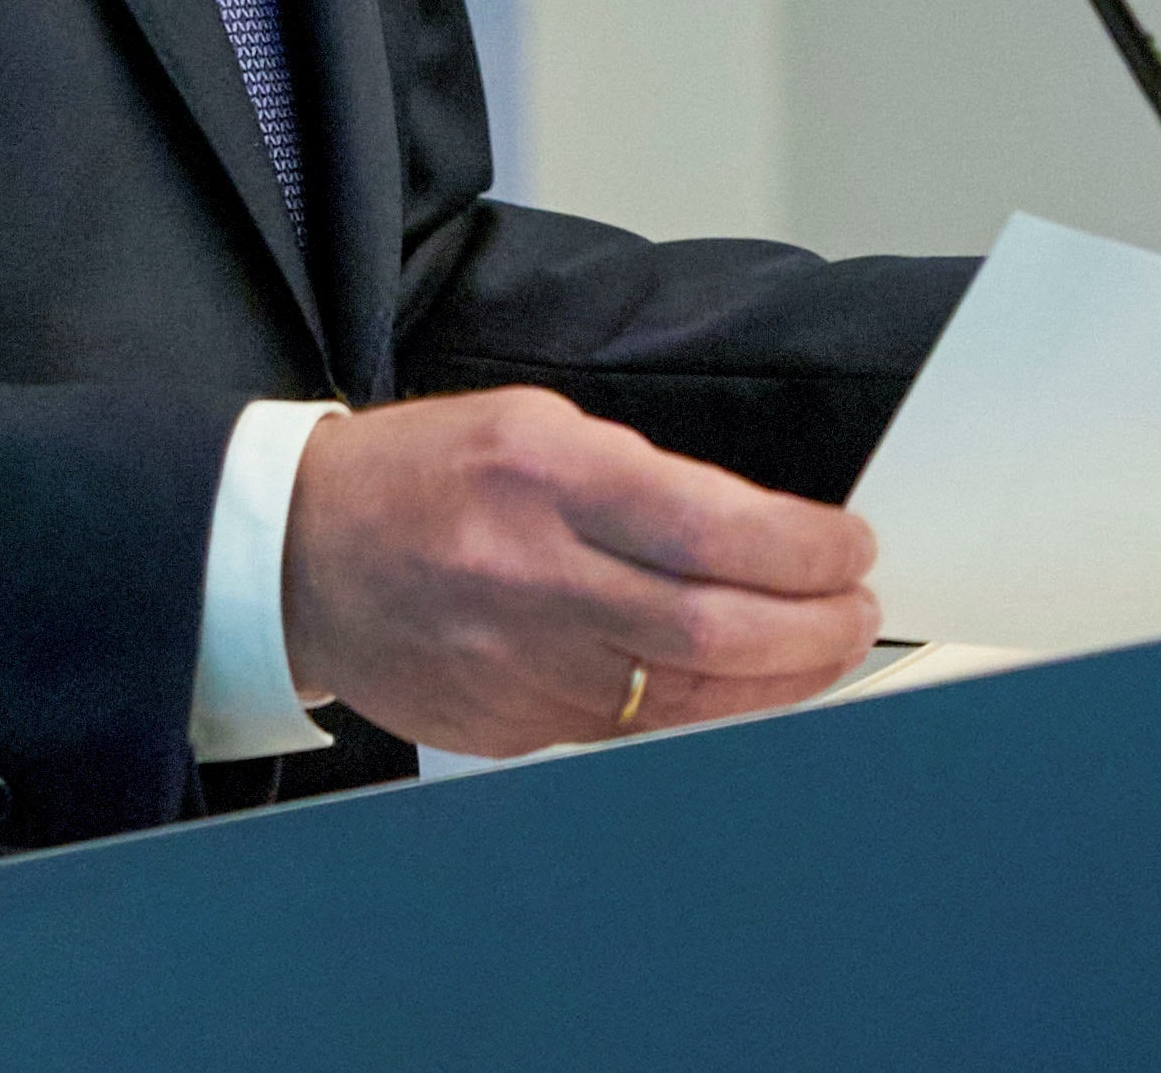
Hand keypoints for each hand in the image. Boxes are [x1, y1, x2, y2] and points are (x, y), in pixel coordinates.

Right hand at [281, 387, 880, 758]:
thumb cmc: (420, 479)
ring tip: (824, 649)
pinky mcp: (514, 728)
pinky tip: (744, 688)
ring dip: (781, 679)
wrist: (303, 556)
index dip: (802, 549)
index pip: (708, 525)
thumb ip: (644, 479)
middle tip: (858, 608)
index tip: (848, 548)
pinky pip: (636, 732)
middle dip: (814, 626)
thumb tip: (759, 534)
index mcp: (544, 476)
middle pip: (712, 627)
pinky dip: (708, 712)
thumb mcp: (535, 427)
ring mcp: (521, 664)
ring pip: (688, 696)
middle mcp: (534, 575)